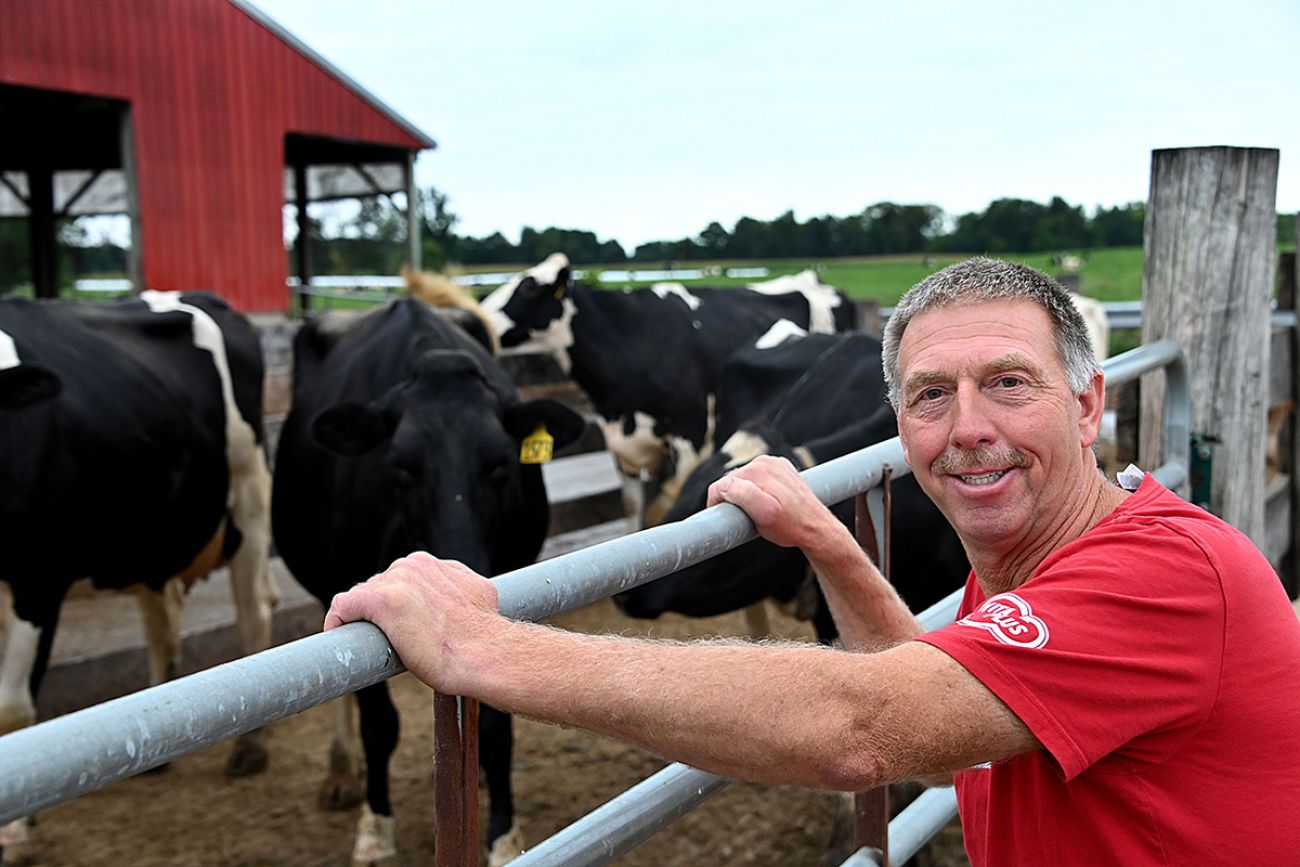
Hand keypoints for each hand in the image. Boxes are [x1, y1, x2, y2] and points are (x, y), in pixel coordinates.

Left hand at [324, 552, 500, 693]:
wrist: (484, 654)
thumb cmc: (483, 636)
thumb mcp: (478, 595)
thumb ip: (458, 588)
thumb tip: (457, 600)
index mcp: (433, 563)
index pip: (399, 578)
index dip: (396, 603)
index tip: (398, 624)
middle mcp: (414, 564)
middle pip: (378, 585)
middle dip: (378, 610)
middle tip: (387, 638)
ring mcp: (397, 580)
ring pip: (361, 596)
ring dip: (362, 618)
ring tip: (371, 642)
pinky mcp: (381, 601)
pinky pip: (343, 606)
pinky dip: (338, 621)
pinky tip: (340, 635)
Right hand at [707, 455, 836, 549]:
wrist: (818, 528)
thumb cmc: (790, 526)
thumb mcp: (762, 516)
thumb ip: (741, 496)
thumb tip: (724, 484)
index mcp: (757, 471)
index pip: (722, 484)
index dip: (717, 503)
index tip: (724, 519)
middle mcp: (765, 463)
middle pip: (732, 481)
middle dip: (734, 499)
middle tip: (747, 518)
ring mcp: (775, 464)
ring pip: (745, 479)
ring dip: (746, 495)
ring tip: (760, 511)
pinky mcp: (782, 468)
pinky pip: (759, 478)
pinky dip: (759, 490)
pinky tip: (770, 502)